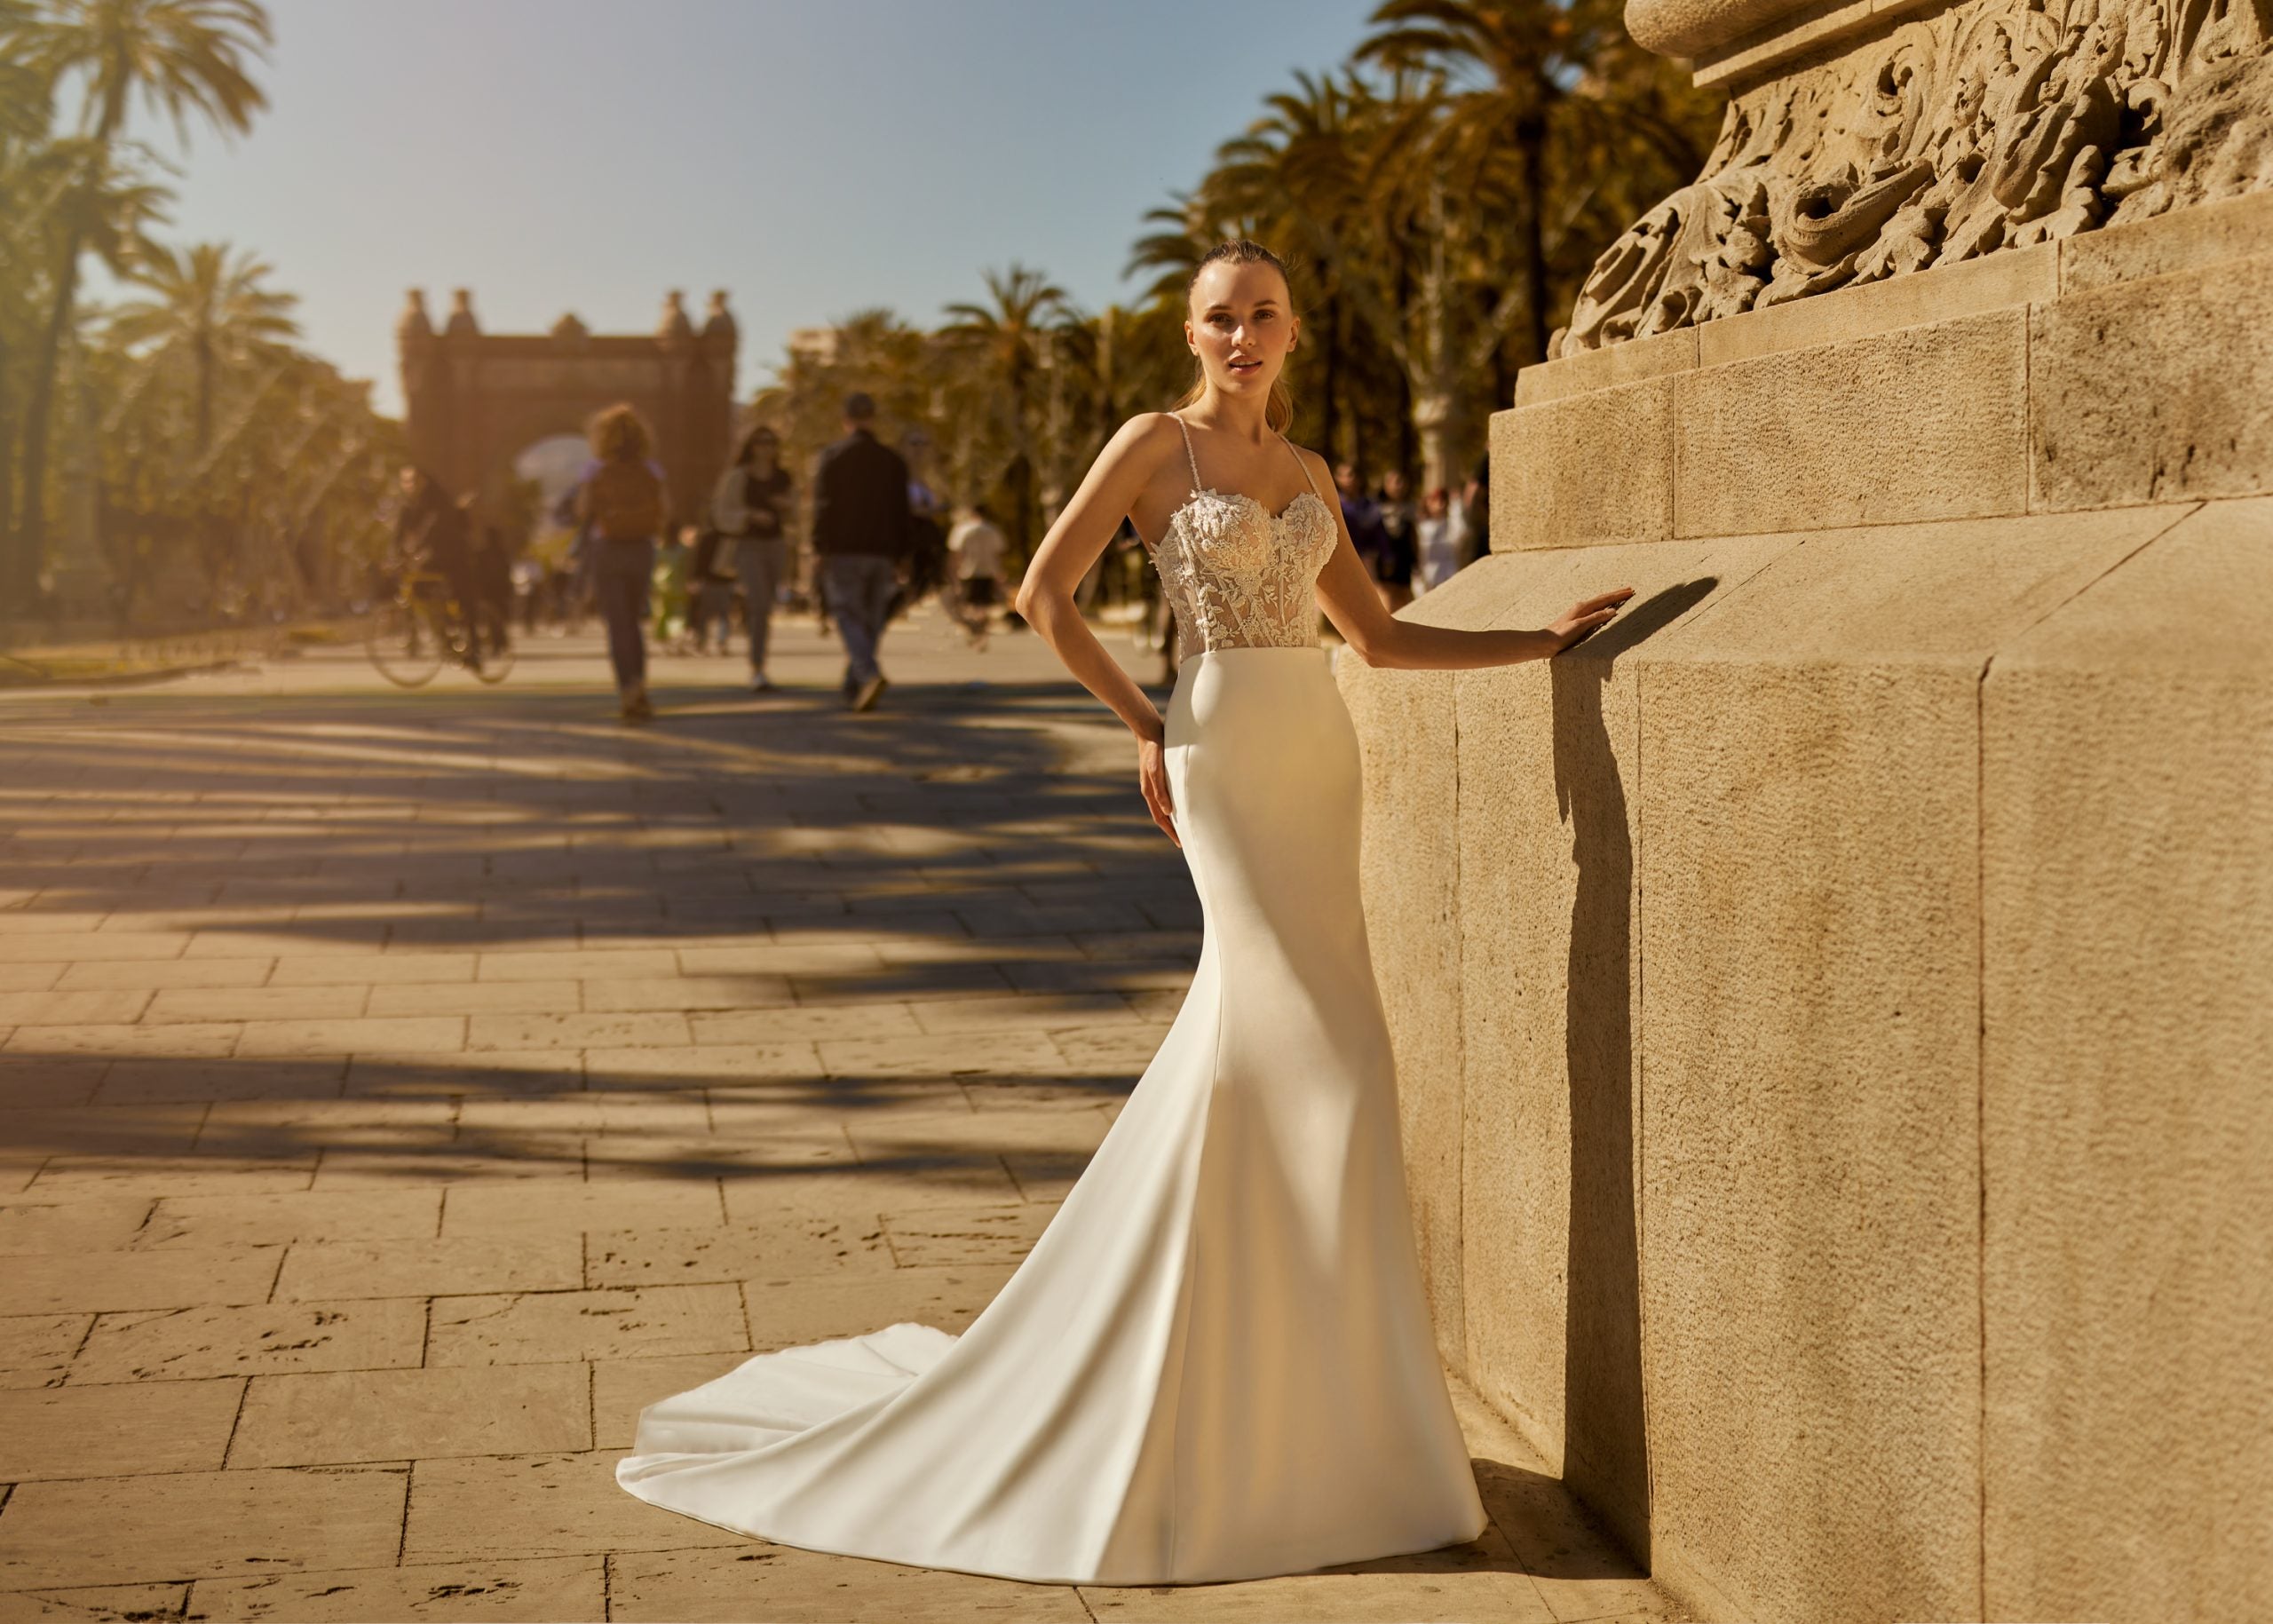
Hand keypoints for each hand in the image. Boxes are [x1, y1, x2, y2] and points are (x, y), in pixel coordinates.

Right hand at [1137, 731, 1178, 846]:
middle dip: (1172, 829)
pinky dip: (1173, 804)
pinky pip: (1166, 795)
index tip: (1180, 844)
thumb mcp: (1156, 769)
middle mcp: (1150, 790)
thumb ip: (1160, 790)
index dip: (1171, 831)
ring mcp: (1154, 783)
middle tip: (1184, 840)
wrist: (1148, 729)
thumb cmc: (1153, 748)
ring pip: (1163, 806)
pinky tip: (1180, 803)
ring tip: (1184, 826)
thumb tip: (1168, 811)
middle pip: (1162, 815)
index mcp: (1149, 791)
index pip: (1161, 818)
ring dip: (1173, 818)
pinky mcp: (1158, 775)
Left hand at [1548, 586, 1634, 651]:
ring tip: (1619, 597)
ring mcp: (1578, 613)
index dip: (1618, 595)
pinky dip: (1602, 607)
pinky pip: (1593, 610)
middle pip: (1602, 598)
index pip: (1605, 599)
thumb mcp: (1580, 626)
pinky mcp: (1576, 620)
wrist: (1545, 642)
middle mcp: (1581, 607)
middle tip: (1629, 590)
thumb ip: (1596, 618)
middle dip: (1616, 594)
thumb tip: (1613, 610)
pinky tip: (1602, 610)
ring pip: (1598, 603)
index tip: (1631, 591)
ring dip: (1609, 599)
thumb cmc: (1561, 635)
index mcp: (1583, 607)